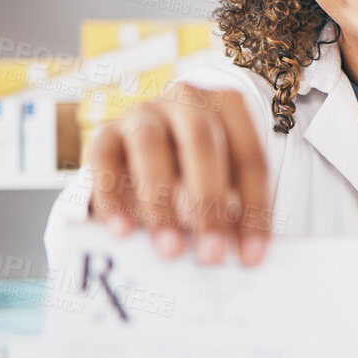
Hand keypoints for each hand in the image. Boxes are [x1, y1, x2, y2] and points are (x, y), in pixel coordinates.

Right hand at [86, 82, 270, 264]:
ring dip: (161, 202)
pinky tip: (122, 232)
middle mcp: (186, 101)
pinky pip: (103, 160)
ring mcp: (142, 113)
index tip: (252, 257)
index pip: (249, 158)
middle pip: (201, 143)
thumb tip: (230, 251)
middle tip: (211, 255)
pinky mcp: (105, 132)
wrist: (146, 149)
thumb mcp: (223, 181)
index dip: (254, 209)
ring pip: (150, 146)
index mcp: (228, 107)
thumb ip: (229, 208)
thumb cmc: (198, 171)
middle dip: (208, 202)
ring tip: (170, 249)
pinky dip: (112, 197)